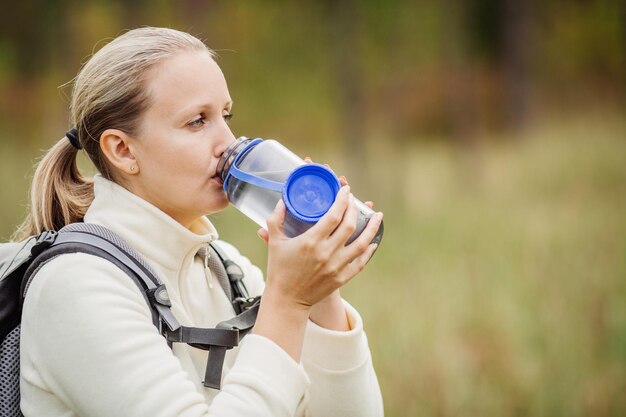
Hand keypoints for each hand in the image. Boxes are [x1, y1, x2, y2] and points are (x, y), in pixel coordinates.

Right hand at [254, 165, 381, 358]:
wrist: (287, 300)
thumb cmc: (279, 269)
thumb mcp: (275, 242)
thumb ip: (276, 219)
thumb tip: (282, 201)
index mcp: (311, 242)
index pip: (333, 216)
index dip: (342, 200)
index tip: (346, 190)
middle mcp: (326, 253)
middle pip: (349, 226)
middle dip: (354, 209)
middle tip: (354, 200)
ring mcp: (337, 267)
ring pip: (362, 244)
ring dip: (372, 228)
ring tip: (377, 216)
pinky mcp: (342, 278)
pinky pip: (361, 262)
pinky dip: (369, 251)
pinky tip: (373, 242)